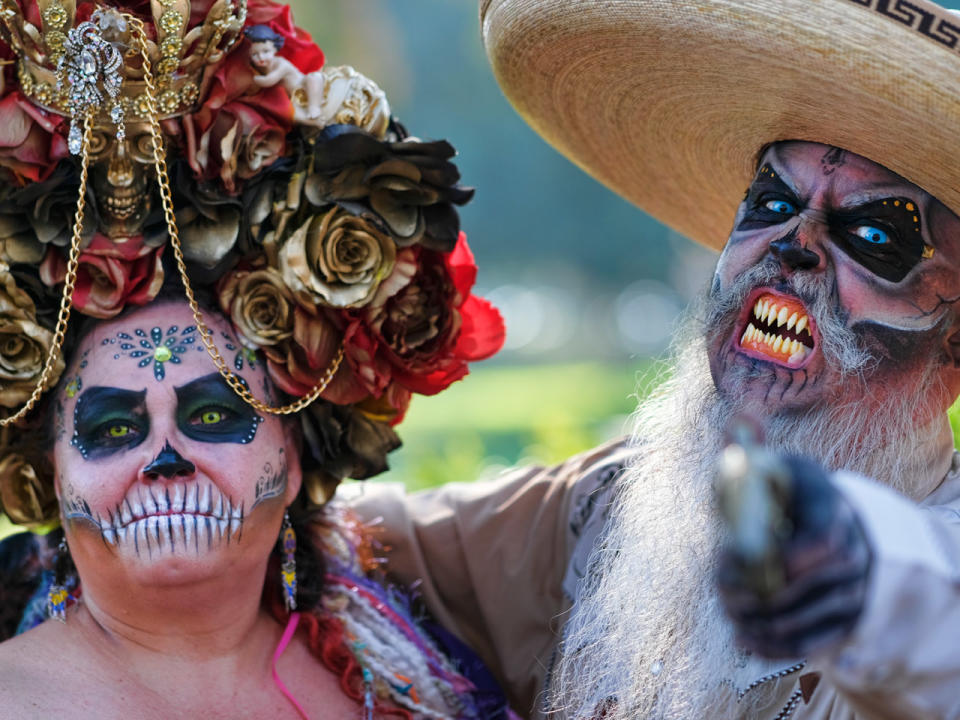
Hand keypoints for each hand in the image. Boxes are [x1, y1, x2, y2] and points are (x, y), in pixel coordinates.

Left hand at [717, 455, 872, 657]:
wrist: (824, 524)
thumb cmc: (786, 492)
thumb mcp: (770, 464)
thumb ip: (748, 446)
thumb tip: (738, 416)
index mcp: (832, 506)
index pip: (826, 541)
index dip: (787, 557)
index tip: (741, 557)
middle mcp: (853, 550)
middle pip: (812, 586)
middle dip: (762, 591)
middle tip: (722, 587)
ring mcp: (852, 588)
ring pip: (808, 617)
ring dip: (761, 619)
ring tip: (727, 609)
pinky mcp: (842, 619)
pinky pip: (812, 642)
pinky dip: (774, 645)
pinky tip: (741, 638)